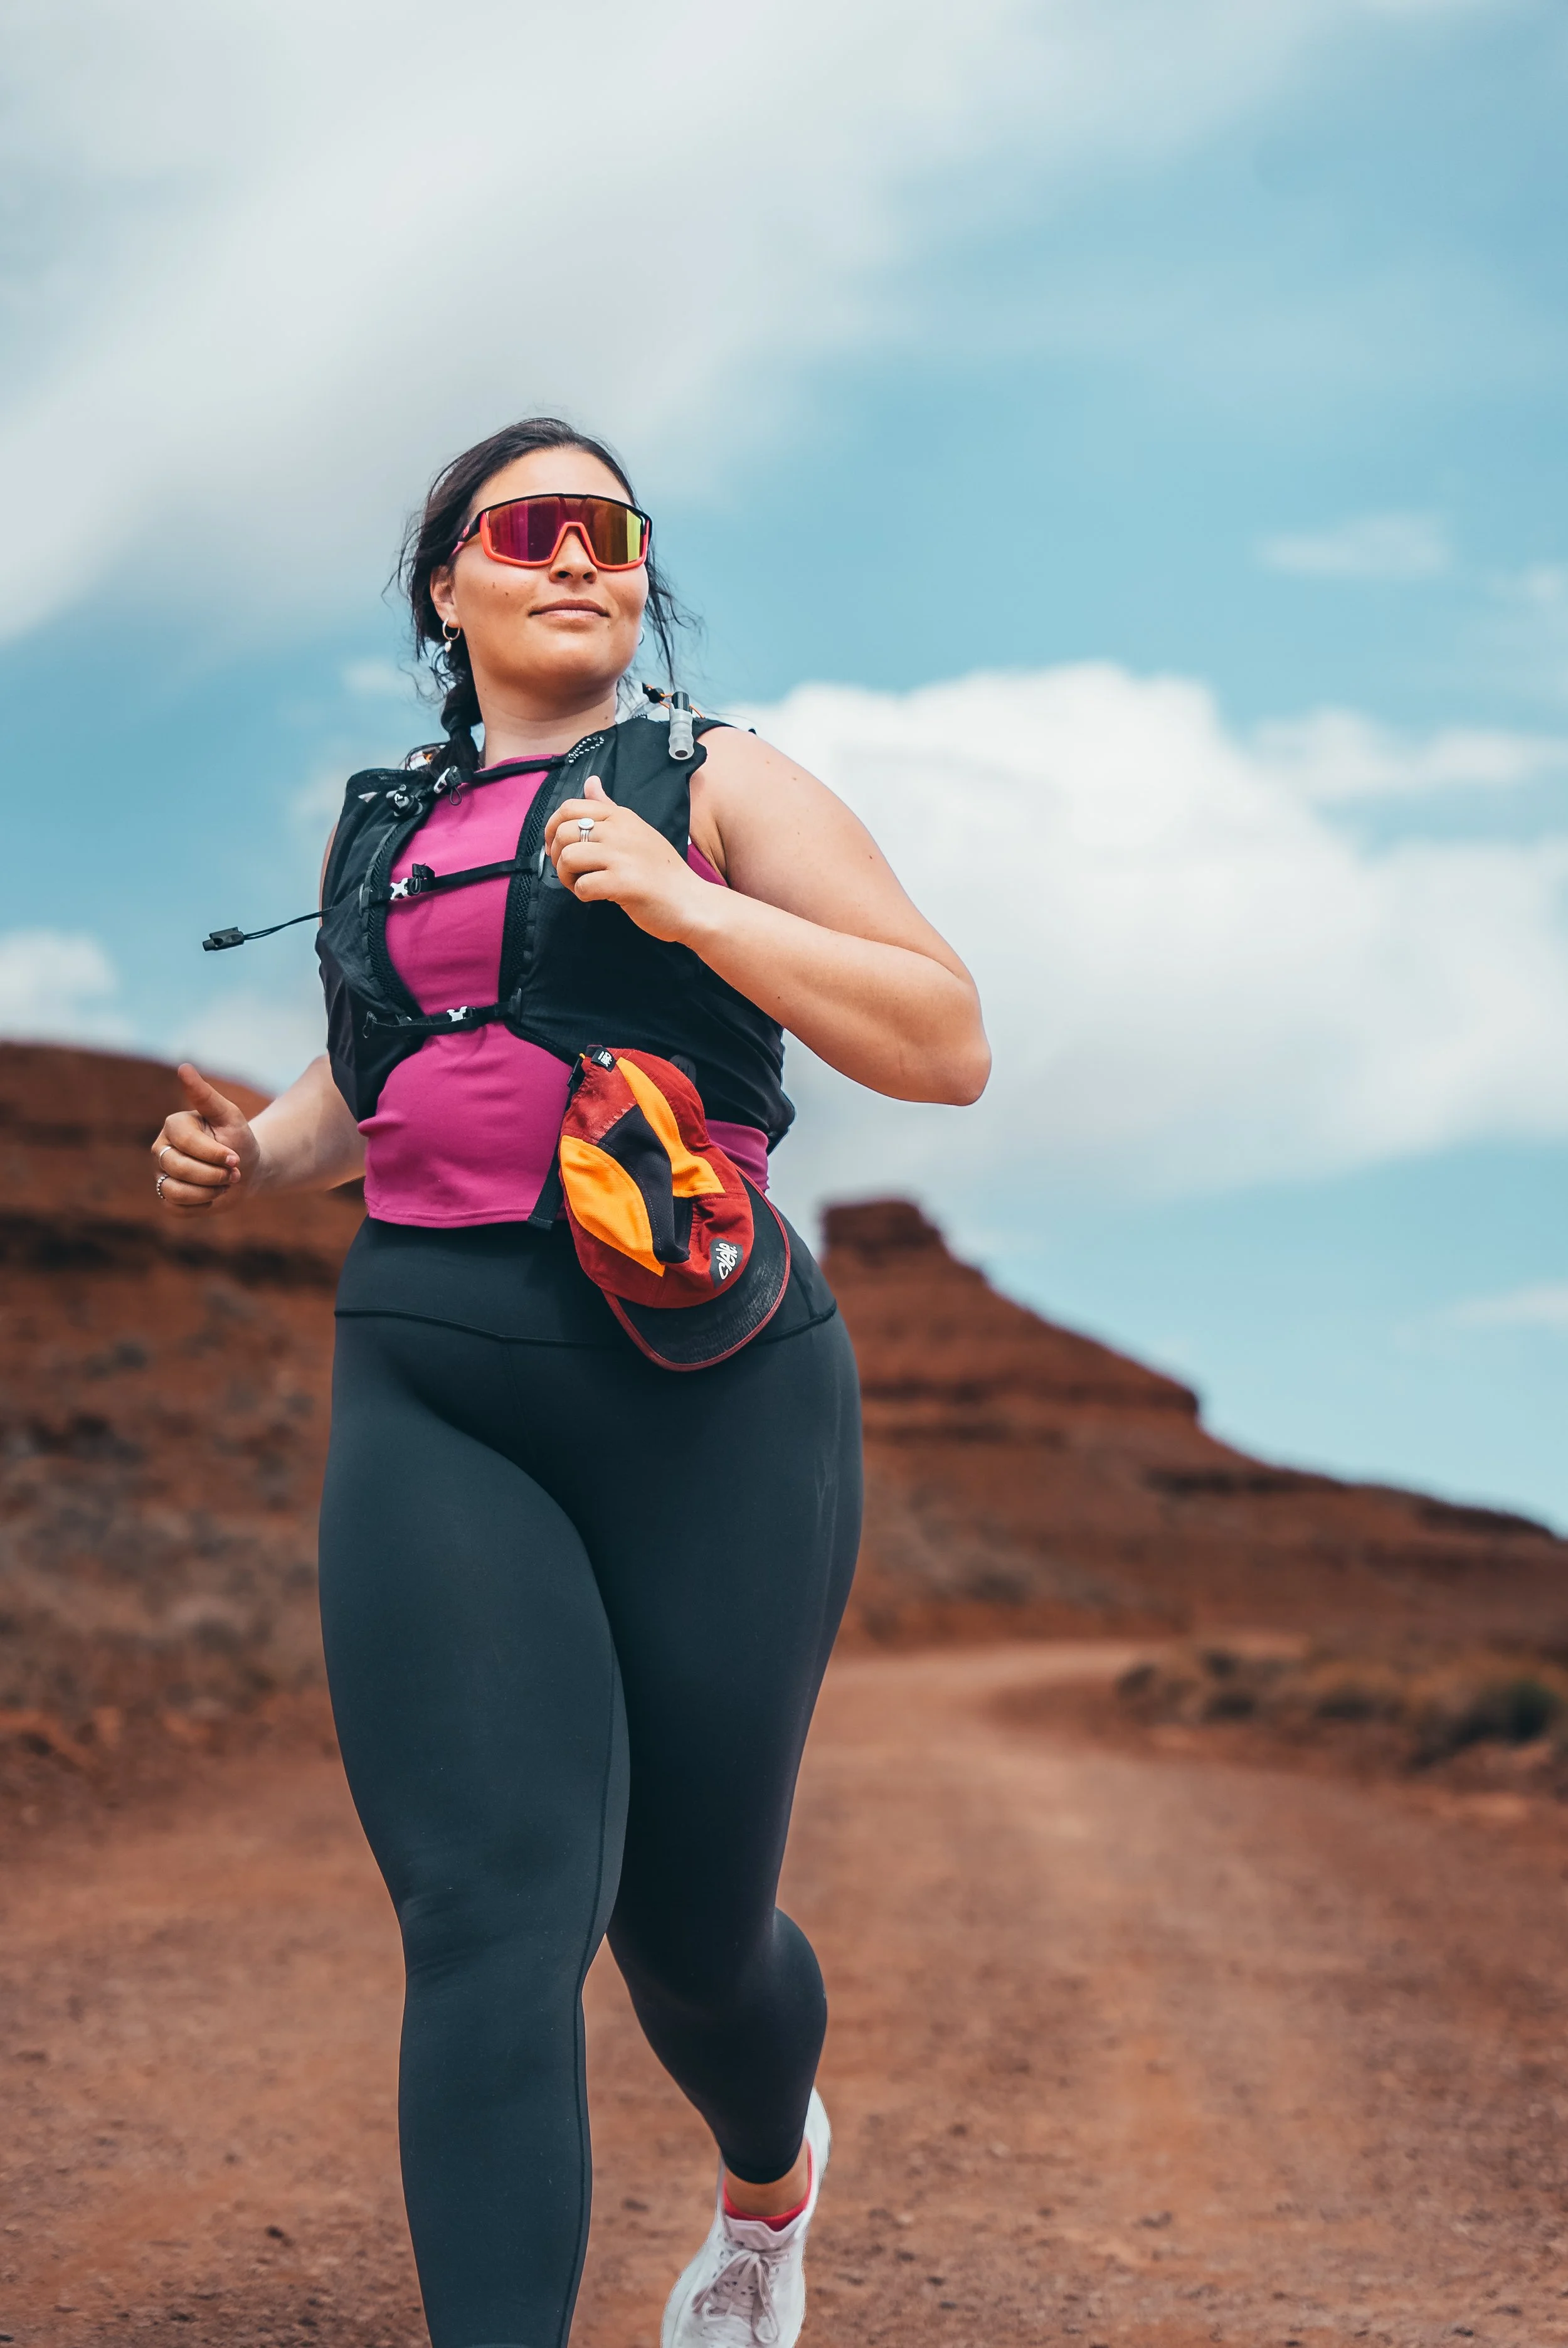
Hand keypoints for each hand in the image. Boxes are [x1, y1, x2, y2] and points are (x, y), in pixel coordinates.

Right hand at [150, 1064, 260, 1215]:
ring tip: (223, 1183)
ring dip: (209, 1192)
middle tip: (233, 1172)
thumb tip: (183, 1067)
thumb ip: (205, 1095)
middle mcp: (160, 1148)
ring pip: (175, 1191)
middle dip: (215, 1175)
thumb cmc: (239, 1140)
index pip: (187, 1144)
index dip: (215, 1155)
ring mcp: (160, 1173)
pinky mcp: (165, 1197)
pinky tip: (212, 1194)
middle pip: (179, 1168)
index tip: (235, 1157)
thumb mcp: (229, 1116)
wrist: (247, 1170)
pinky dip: (201, 1205)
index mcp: (173, 1125)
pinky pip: (175, 1208)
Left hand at [543, 774, 706, 943]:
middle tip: (570, 871)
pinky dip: (582, 895)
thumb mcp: (637, 830)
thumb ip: (609, 808)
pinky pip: (583, 886)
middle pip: (564, 833)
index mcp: (622, 817)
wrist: (692, 902)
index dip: (553, 827)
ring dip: (566, 877)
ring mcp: (622, 856)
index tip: (557, 846)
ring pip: (568, 858)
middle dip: (556, 855)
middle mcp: (620, 831)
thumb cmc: (662, 871)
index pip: (571, 807)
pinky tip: (596, 896)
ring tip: (582, 884)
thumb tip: (590, 781)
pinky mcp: (623, 883)